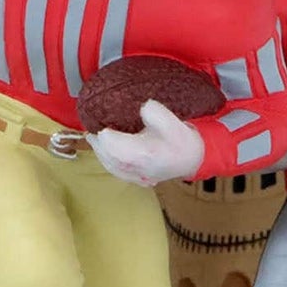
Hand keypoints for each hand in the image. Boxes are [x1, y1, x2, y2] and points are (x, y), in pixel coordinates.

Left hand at [91, 100, 206, 186]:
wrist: (192, 161)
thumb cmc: (182, 142)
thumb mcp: (172, 121)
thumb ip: (153, 111)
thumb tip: (140, 107)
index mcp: (144, 153)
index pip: (112, 145)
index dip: (103, 133)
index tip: (100, 121)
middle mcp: (136, 168)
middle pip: (107, 155)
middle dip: (98, 140)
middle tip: (93, 125)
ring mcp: (134, 176)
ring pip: (108, 164)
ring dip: (100, 150)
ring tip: (95, 136)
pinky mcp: (135, 178)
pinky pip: (114, 170)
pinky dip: (106, 159)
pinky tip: (104, 151)